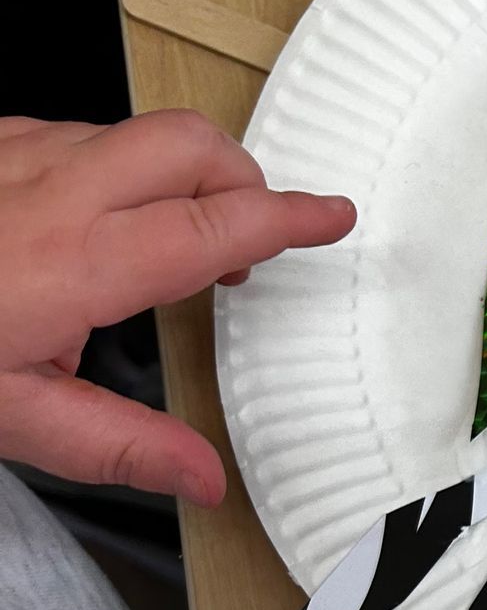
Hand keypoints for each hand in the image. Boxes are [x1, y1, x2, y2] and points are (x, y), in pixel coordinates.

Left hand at [0, 111, 354, 505]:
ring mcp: (14, 152)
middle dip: (245, 177)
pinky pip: (73, 134)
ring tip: (171, 241)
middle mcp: (51, 189)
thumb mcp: (12, 418)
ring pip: (132, 135)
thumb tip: (199, 475)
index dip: (289, 220)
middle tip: (259, 230)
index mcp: (77, 262)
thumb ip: (118, 447)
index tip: (331, 216)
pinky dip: (110, 168)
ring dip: (175, 176)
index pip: (218, 227)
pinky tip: (89, 219)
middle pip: (191, 144)